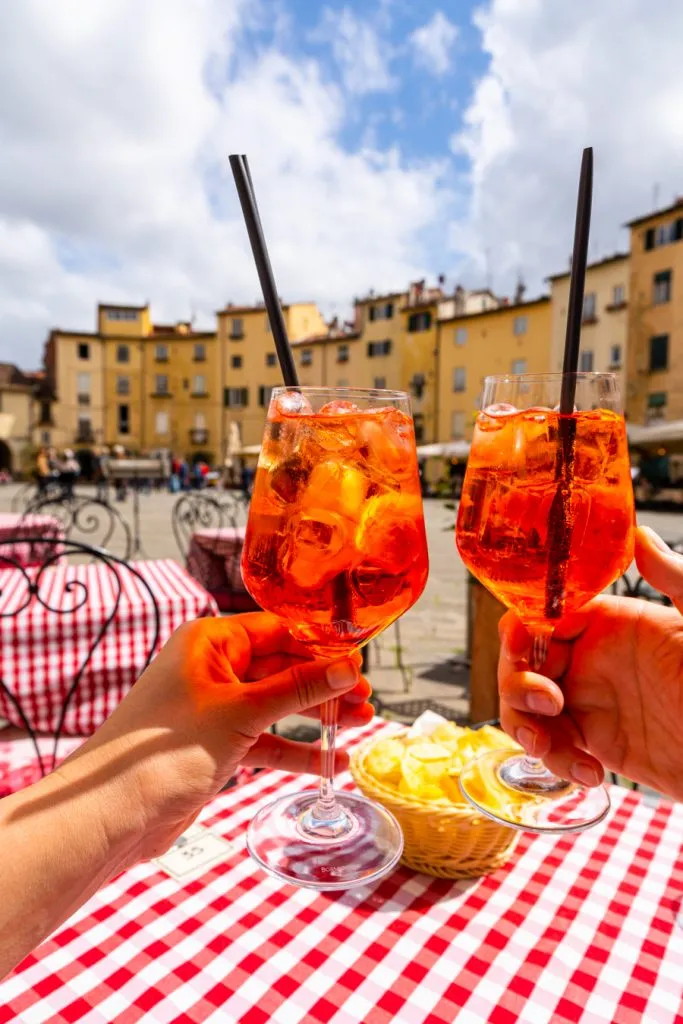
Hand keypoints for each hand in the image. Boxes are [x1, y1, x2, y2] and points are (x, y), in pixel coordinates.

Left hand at [58, 612, 373, 861]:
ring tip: (360, 723)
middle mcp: (212, 669)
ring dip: (316, 715)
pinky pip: (265, 740)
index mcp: (210, 642)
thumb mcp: (241, 713)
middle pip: (282, 667)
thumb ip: (297, 689)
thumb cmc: (164, 751)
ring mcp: (214, 709)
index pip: (279, 630)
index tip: (360, 661)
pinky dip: (296, 749)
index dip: (322, 645)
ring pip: (277, 705)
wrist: (111, 815)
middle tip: (365, 699)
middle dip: (324, 683)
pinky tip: (332, 761)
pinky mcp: (216, 746)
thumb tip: (347, 666)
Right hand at [498, 526, 682, 799]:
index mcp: (611, 622)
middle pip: (523, 660)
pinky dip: (558, 763)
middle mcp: (591, 658)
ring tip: (554, 750)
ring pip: (525, 707)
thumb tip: (638, 531)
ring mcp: (590, 701)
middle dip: (518, 683)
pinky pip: (552, 747)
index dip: (523, 626)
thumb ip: (673, 576)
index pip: (546, 613)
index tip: (519, 642)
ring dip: (525, 727)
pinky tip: (591, 774)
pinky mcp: (595, 744)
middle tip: (546, 704)